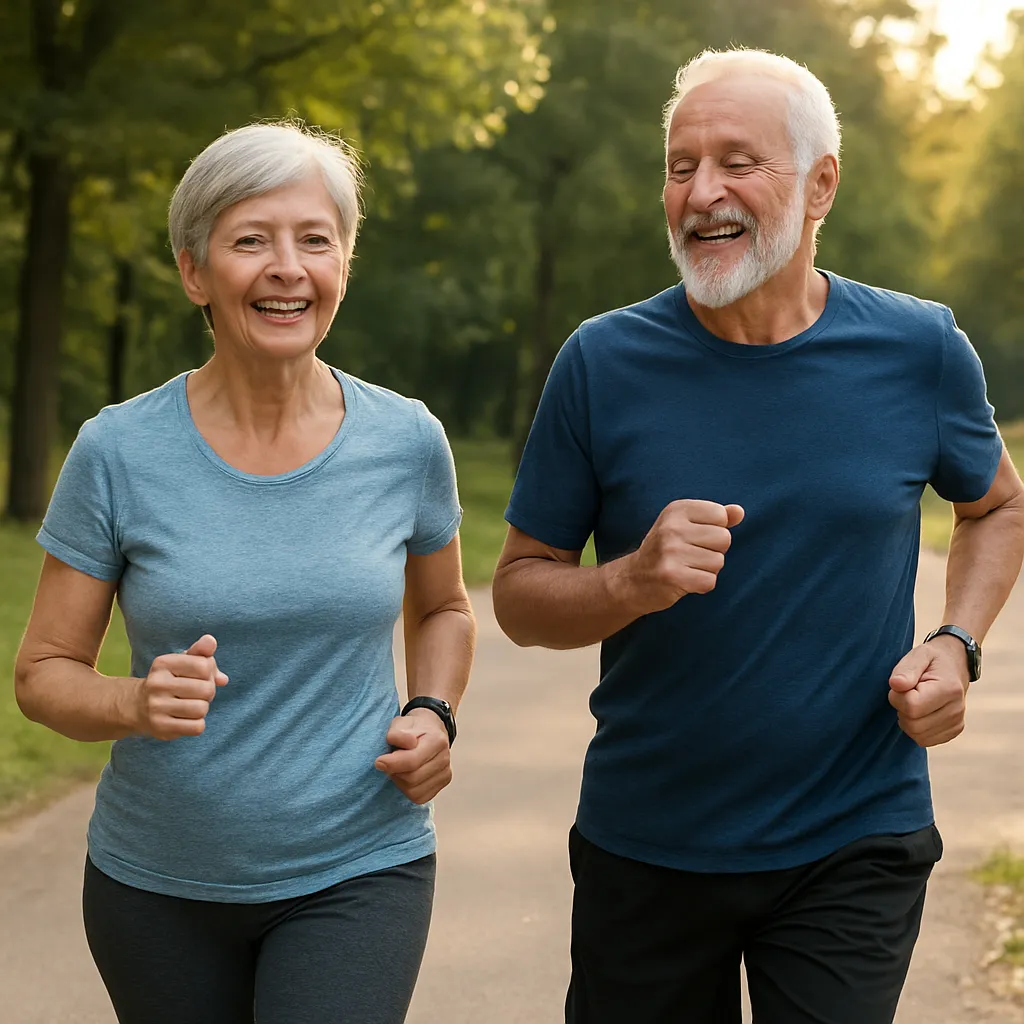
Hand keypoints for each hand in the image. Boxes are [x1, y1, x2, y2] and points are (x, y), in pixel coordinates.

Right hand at [134, 634, 227, 739]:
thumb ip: (201, 652)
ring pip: (202, 709)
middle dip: (208, 692)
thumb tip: (215, 654)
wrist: (138, 706)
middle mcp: (157, 683)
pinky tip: (186, 719)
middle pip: (206, 689)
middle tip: (196, 694)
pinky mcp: (160, 727)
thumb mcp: (183, 662)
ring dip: (202, 709)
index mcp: (163, 663)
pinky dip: (198, 724)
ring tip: (191, 706)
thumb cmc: (170, 681)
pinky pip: (197, 727)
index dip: (209, 673)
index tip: (199, 677)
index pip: (204, 666)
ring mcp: (156, 706)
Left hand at [375, 708, 451, 803]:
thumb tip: (400, 749)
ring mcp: (446, 772)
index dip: (391, 763)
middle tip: (389, 763)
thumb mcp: (400, 724)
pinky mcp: (443, 783)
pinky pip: (420, 797)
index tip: (379, 761)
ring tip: (398, 769)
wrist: (429, 730)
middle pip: (412, 778)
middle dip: (395, 772)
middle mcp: (444, 758)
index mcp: (436, 740)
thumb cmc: (411, 728)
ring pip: (414, 791)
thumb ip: (398, 734)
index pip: (412, 761)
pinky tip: (405, 777)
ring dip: (400, 782)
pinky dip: (408, 790)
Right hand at [612, 499, 744, 614]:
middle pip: (724, 539)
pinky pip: (709, 581)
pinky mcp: (672, 575)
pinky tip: (684, 581)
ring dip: (706, 570)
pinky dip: (701, 585)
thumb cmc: (665, 551)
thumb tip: (739, 512)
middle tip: (690, 556)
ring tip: (686, 568)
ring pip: (718, 562)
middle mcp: (672, 527)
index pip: (721, 516)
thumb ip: (715, 518)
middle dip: (713, 552)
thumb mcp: (686, 526)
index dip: (714, 531)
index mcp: (676, 510)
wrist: (632, 579)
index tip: (693, 538)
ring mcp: (670, 552)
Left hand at [888, 635, 969, 746]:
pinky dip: (916, 729)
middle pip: (913, 725)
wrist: (955, 664)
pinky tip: (921, 712)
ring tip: (915, 701)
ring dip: (908, 720)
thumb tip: (896, 684)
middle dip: (901, 709)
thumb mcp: (919, 655)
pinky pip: (925, 740)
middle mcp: (957, 709)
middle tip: (908, 693)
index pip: (911, 706)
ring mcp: (957, 722)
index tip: (902, 684)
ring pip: (917, 736)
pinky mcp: (954, 731)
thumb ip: (906, 669)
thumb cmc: (932, 660)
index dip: (897, 696)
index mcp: (949, 689)